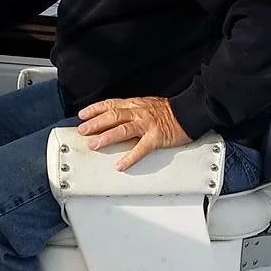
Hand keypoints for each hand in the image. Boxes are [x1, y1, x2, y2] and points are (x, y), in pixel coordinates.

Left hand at [77, 95, 191, 170]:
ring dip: (107, 137)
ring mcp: (147, 125)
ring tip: (94, 144)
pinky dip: (130, 158)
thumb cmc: (168, 110)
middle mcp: (138, 112)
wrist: (189, 111)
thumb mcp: (146, 105)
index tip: (82, 115)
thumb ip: (131, 110)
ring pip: (123, 130)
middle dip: (95, 123)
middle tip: (82, 131)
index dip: (95, 109)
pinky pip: (141, 148)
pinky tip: (120, 165)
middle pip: (113, 116)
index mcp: (135, 104)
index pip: (111, 104)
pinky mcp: (156, 137)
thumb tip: (114, 117)